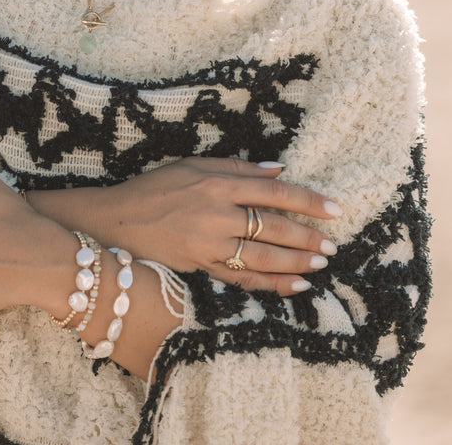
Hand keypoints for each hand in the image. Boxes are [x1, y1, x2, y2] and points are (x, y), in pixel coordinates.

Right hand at [30, 157, 340, 295]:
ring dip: (295, 263)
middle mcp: (216, 214)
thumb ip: (237, 168)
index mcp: (217, 183)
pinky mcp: (200, 267)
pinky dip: (269, 285)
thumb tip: (278, 170)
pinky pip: (242, 279)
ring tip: (319, 265)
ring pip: (262, 257)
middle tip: (331, 245)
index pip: (273, 192)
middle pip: (272, 227)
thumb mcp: (193, 164)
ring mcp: (209, 244)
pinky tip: (292, 286)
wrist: (116, 221)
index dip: (307, 201)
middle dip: (307, 237)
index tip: (334, 210)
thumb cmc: (156, 187)